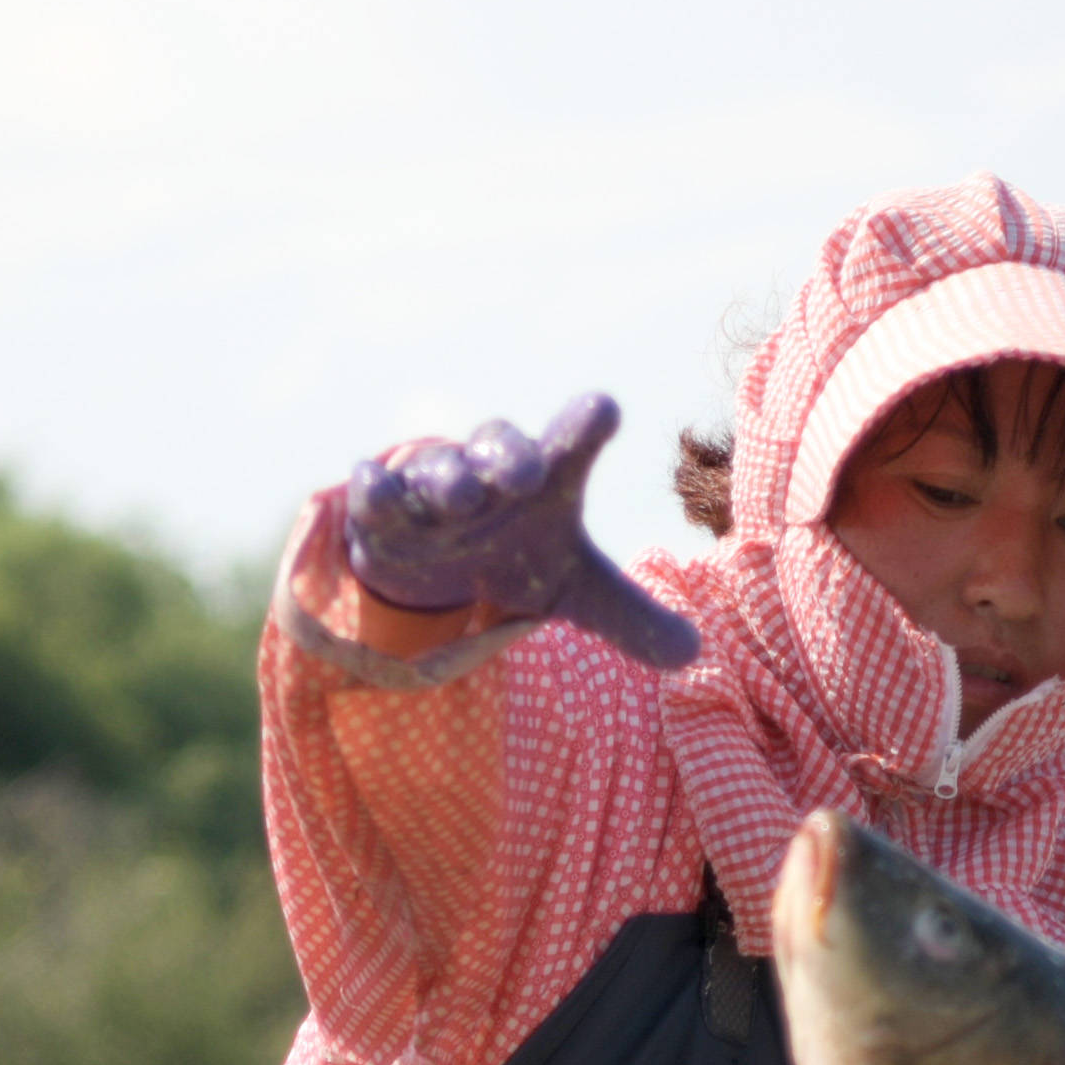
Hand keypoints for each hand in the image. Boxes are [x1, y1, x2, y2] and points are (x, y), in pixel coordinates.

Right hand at [339, 393, 699, 671]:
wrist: (437, 565)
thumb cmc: (515, 558)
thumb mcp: (573, 590)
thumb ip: (630, 617)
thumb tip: (692, 653)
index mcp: (544, 482)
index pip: (571, 444)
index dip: (584, 425)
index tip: (601, 411)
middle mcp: (490, 474)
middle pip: (500, 447)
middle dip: (509, 457)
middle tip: (523, 474)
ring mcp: (433, 488)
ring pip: (439, 470)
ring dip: (448, 479)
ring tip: (460, 498)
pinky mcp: (384, 509)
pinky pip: (377, 491)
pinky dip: (376, 490)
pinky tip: (372, 485)